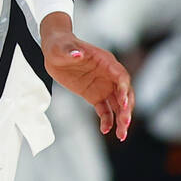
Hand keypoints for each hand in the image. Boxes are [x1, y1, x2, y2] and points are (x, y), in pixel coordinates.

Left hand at [40, 14, 132, 140]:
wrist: (53, 51)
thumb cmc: (60, 45)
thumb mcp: (62, 47)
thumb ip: (70, 51)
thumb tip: (78, 54)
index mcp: (105, 62)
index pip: (121, 76)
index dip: (124, 89)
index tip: (123, 102)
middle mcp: (109, 75)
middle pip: (125, 93)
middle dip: (126, 108)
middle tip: (125, 123)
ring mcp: (103, 86)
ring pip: (118, 105)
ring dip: (122, 119)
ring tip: (121, 135)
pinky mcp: (95, 95)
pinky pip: (105, 110)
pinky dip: (107, 120)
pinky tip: (105, 130)